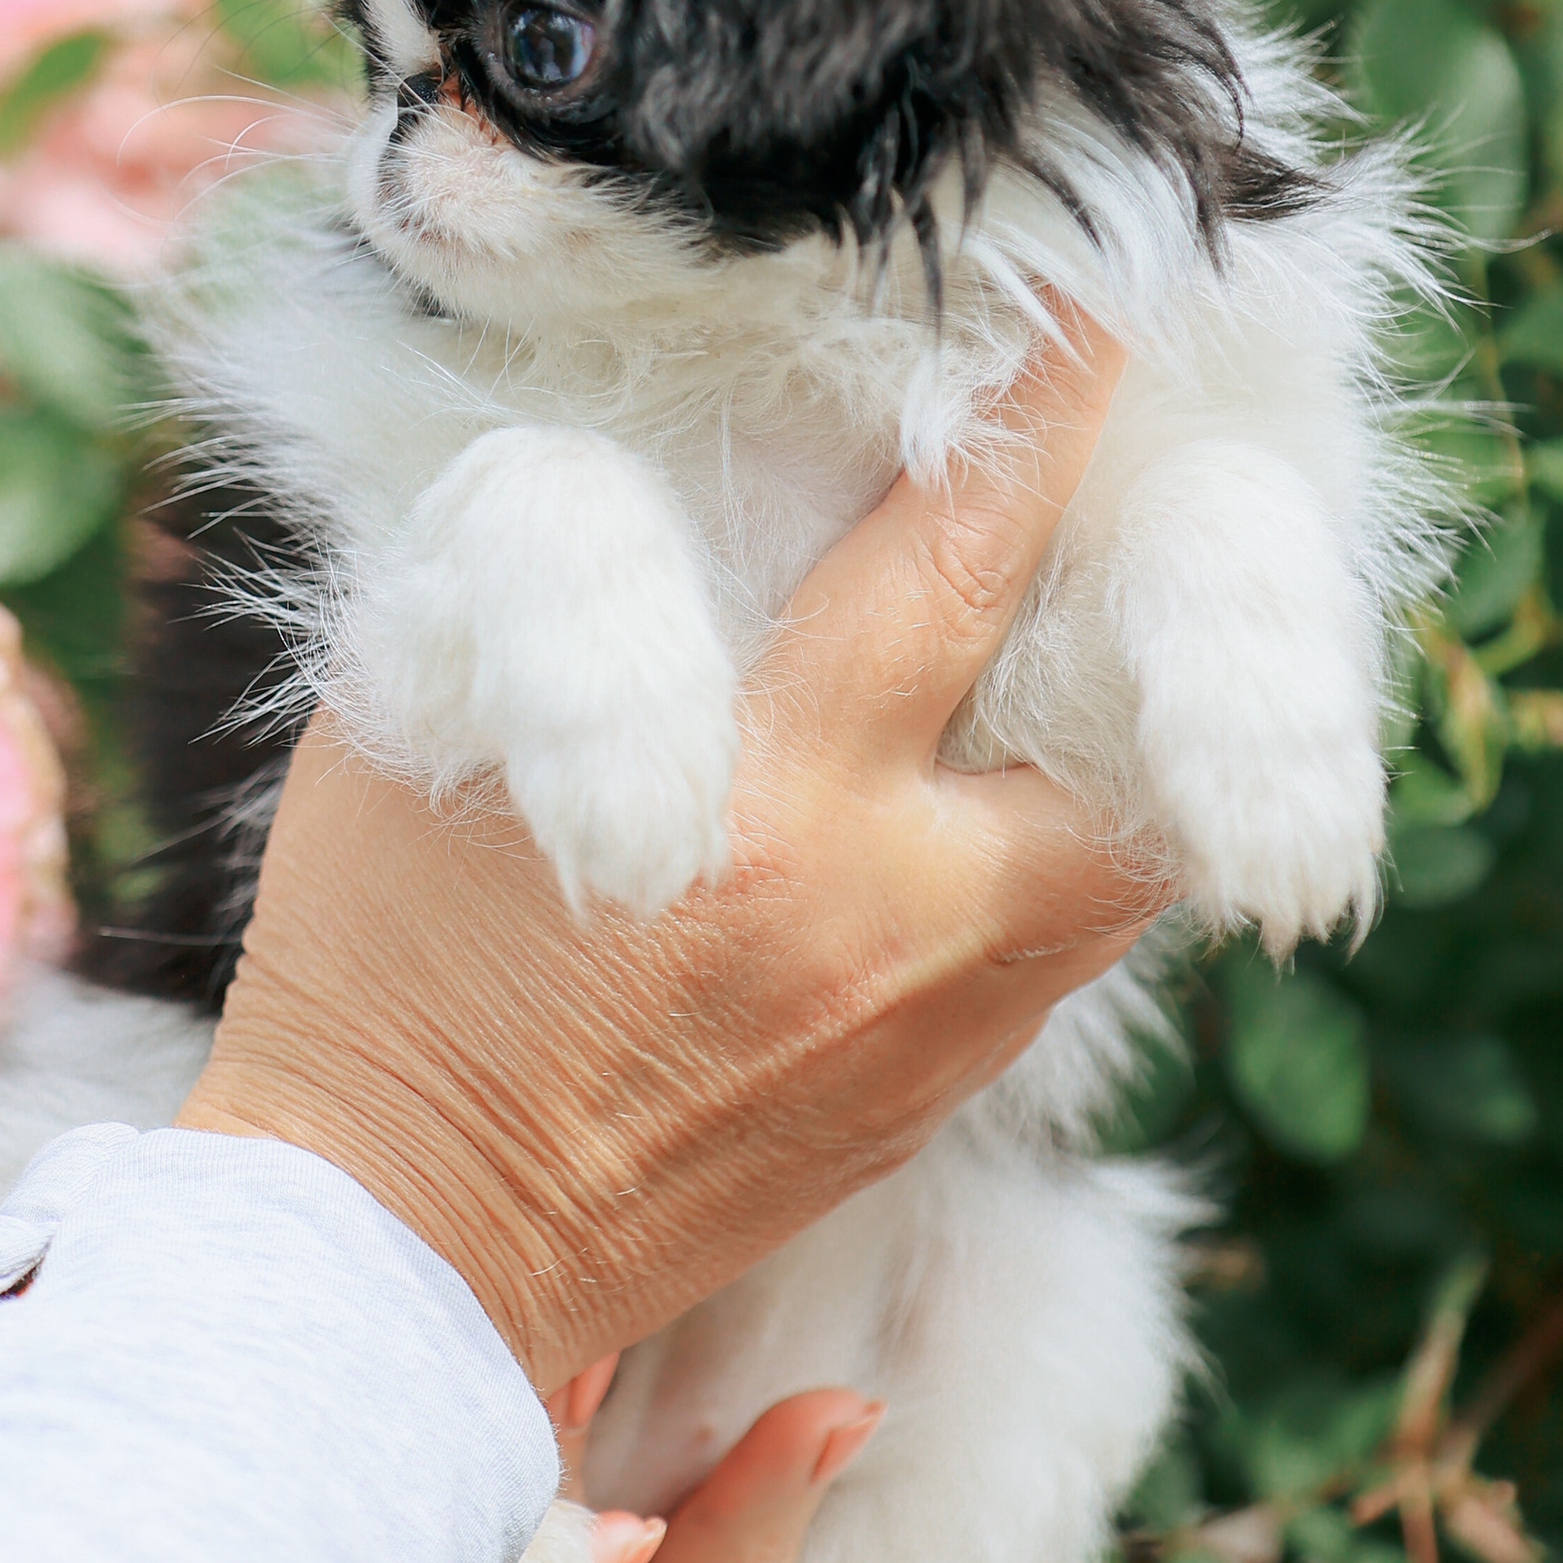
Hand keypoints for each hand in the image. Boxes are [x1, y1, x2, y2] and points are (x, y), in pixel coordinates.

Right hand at [180, 313, 1162, 1386]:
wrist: (392, 1243)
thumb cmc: (376, 957)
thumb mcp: (422, 723)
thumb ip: (556, 583)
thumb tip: (654, 454)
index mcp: (768, 806)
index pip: (957, 564)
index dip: (1043, 427)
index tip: (1104, 319)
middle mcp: (893, 921)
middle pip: (1122, 741)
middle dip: (1165, 596)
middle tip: (1186, 480)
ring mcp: (931, 1034)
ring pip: (1123, 862)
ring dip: (1129, 743)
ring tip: (1117, 639)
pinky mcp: (929, 1110)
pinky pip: (1057, 956)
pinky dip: (1060, 855)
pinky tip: (1020, 790)